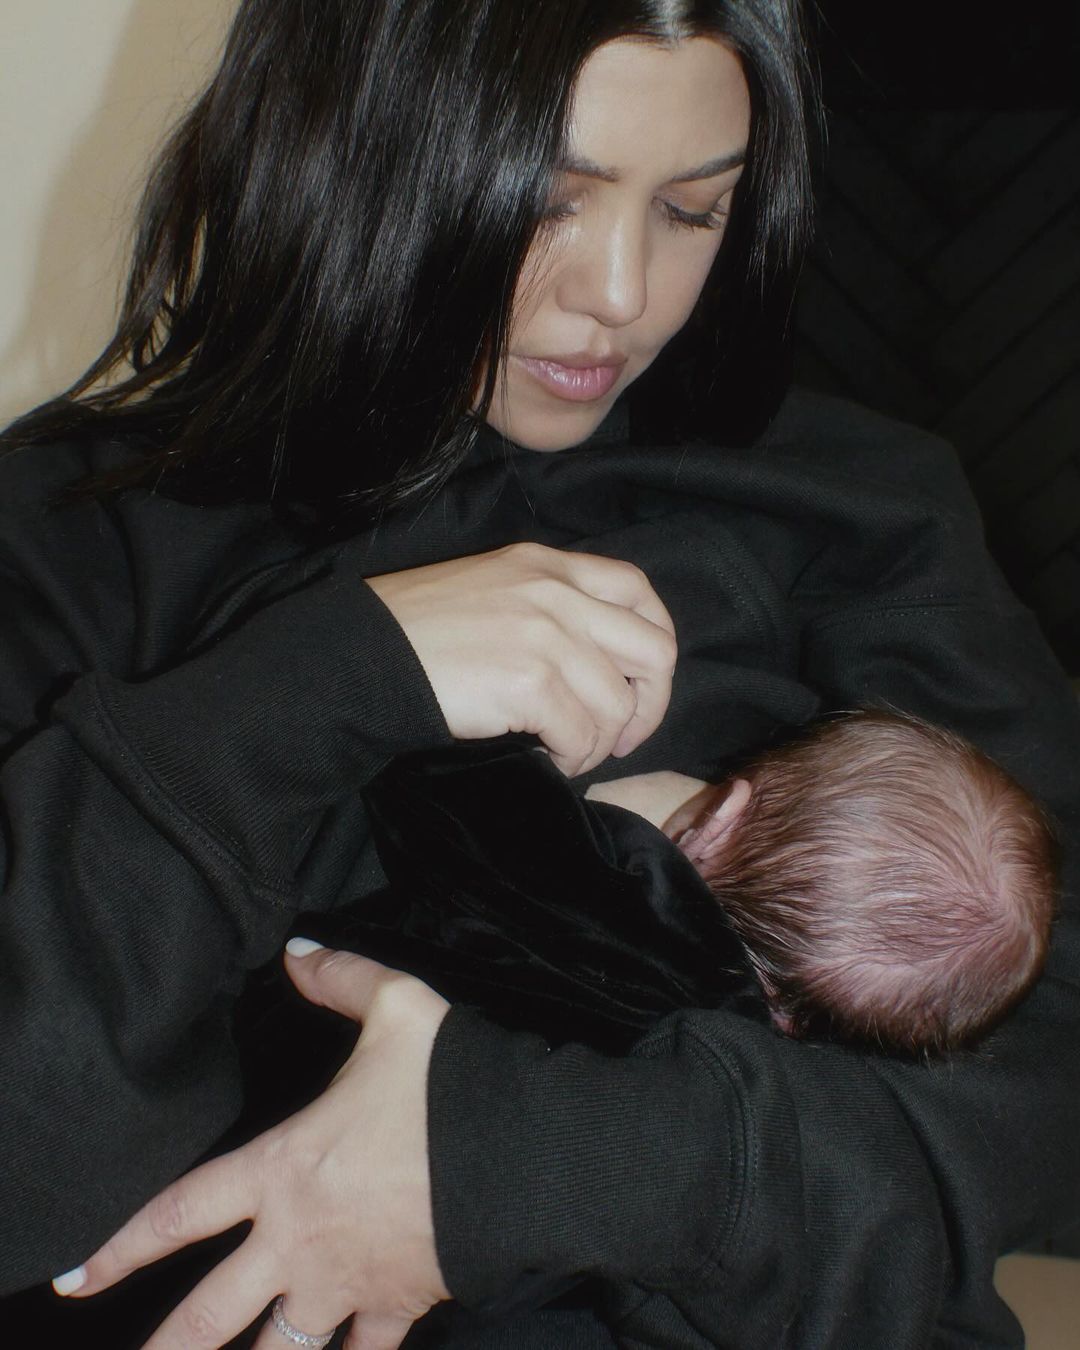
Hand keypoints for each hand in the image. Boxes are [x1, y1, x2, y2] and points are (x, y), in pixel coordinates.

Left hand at [55, 944, 451, 1348]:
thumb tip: (298, 949)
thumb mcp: (396, 1010)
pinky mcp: (395, 1306)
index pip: (180, 1212)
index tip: (77, 1278)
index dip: (120, 1247)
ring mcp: (344, 1283)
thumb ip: (340, 978)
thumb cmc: (448, 1086)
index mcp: (283, 1170)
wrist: (520, 1156)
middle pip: (207, 1315)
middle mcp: (298, 1240)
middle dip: (164, 1349)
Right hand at [367, 542, 676, 774]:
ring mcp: (546, 635)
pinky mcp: (530, 680)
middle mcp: (556, 593)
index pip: (638, 591)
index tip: (637, 683)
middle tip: (619, 736)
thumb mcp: (493, 589)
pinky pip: (583, 734)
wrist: (364, 656)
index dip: (655, 643)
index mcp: (548, 566)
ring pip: (618, 704)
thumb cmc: (419, 632)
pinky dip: (575, 757)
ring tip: (568, 751)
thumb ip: (549, 605)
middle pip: (653, 651)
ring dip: (600, 741)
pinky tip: (550, 757)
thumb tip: (599, 664)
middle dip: (648, 704)